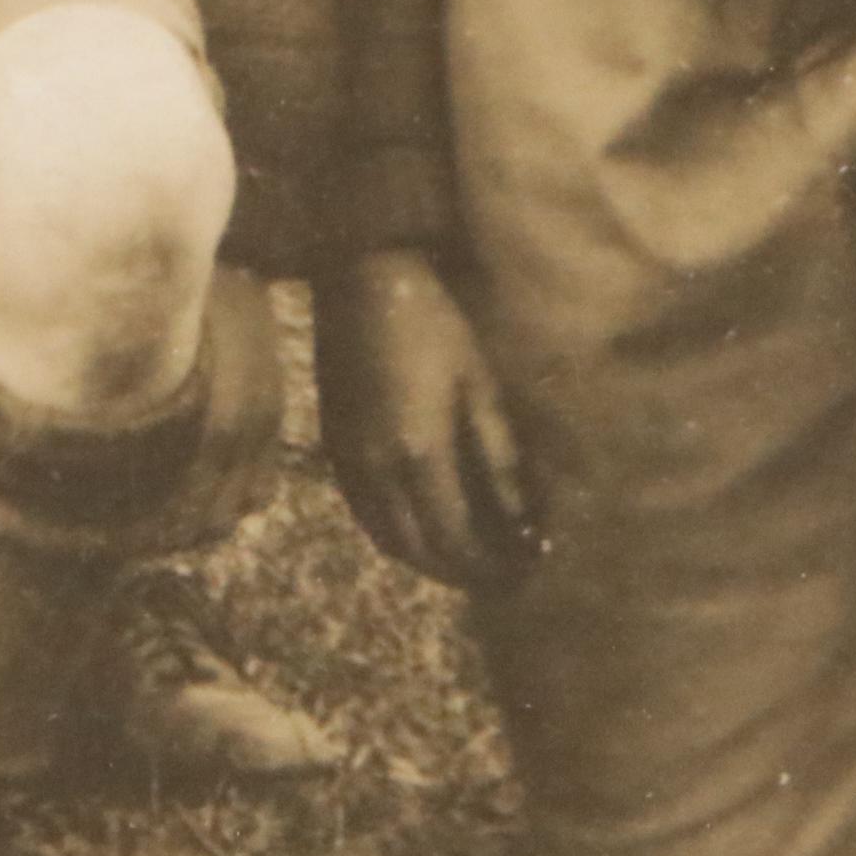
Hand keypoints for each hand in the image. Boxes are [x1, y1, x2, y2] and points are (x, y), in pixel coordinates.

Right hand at [312, 248, 531, 586]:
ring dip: (425, 559)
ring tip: (465, 559)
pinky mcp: (333, 447)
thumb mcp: (480, 387)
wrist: (361, 279)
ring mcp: (346, 461)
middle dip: (459, 572)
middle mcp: (375, 470)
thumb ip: (499, 459)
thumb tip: (523, 518)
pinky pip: (364, 513)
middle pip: (416, 550)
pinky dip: (396, 535)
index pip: (454, 539)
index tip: (520, 572)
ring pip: (385, 538)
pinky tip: (424, 526)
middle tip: (498, 575)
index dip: (487, 565)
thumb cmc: (436, 324)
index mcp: (418, 454)